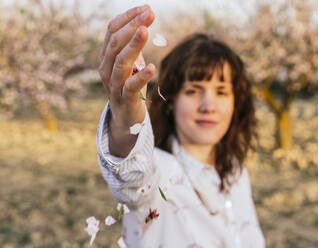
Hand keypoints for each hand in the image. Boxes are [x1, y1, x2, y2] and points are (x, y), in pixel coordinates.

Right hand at [98, 5, 154, 128]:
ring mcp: (114, 84)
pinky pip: (131, 87)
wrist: (125, 116)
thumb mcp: (131, 62)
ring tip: (146, 31)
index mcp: (106, 55)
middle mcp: (106, 68)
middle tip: (149, 14)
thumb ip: (134, 44)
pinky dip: (141, 77)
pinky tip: (152, 68)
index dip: (128, 17)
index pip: (112, 30)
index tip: (146, 8)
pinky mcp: (125, 99)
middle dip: (133, 26)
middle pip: (116, 43)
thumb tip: (145, 19)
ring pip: (121, 62)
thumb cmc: (129, 85)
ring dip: (133, 45)